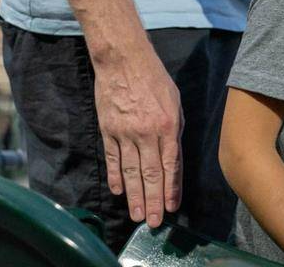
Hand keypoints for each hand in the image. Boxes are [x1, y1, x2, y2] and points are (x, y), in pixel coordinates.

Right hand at [94, 48, 183, 227]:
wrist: (124, 61)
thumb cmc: (154, 79)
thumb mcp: (175, 102)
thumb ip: (175, 130)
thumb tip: (172, 156)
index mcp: (168, 126)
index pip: (171, 165)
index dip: (171, 189)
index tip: (171, 207)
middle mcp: (147, 133)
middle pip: (151, 174)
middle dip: (152, 201)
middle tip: (153, 222)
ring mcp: (125, 133)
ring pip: (131, 172)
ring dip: (134, 196)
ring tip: (136, 215)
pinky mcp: (108, 130)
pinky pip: (112, 159)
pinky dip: (116, 177)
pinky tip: (119, 191)